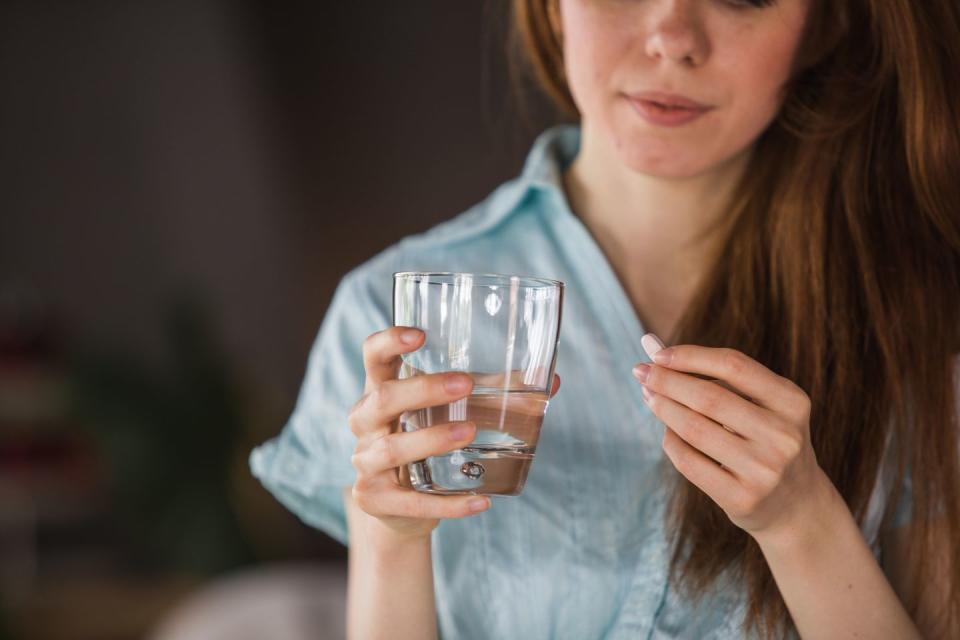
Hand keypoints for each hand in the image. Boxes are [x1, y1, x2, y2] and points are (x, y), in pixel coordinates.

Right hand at [349, 326, 560, 541]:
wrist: (398, 506)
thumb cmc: (426, 439)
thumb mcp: (451, 410)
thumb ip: (494, 391)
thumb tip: (552, 380)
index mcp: (380, 390)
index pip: (372, 356)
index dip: (389, 341)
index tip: (420, 334)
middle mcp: (365, 423)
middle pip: (382, 399)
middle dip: (422, 389)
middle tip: (464, 384)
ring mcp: (366, 463)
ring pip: (391, 448)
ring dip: (431, 438)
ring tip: (469, 432)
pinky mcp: (375, 499)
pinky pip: (411, 503)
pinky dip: (448, 504)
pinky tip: (480, 500)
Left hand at [632, 343, 833, 541]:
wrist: (795, 505)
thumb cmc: (765, 440)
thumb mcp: (760, 405)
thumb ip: (715, 376)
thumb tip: (651, 345)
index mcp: (792, 402)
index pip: (734, 365)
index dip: (690, 356)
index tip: (657, 354)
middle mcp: (784, 435)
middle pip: (709, 397)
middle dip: (667, 381)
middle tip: (640, 372)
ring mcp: (764, 470)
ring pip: (694, 429)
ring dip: (663, 408)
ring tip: (649, 396)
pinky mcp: (743, 498)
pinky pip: (689, 462)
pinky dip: (671, 441)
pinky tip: (667, 431)